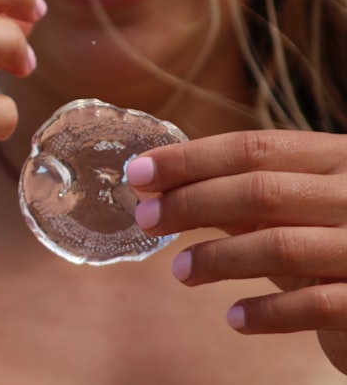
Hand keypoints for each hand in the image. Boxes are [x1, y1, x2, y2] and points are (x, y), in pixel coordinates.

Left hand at [128, 130, 346, 373]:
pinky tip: (233, 318)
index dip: (190, 159)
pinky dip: (267, 312)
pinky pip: (315, 304)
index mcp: (338, 158)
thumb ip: (240, 196)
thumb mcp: (295, 212)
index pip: (254, 147)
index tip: (138, 173)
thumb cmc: (338, 247)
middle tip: (146, 219)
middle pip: (260, 189)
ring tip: (180, 271)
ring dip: (218, 258)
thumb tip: (158, 186)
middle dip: (192, 202)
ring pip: (281, 244)